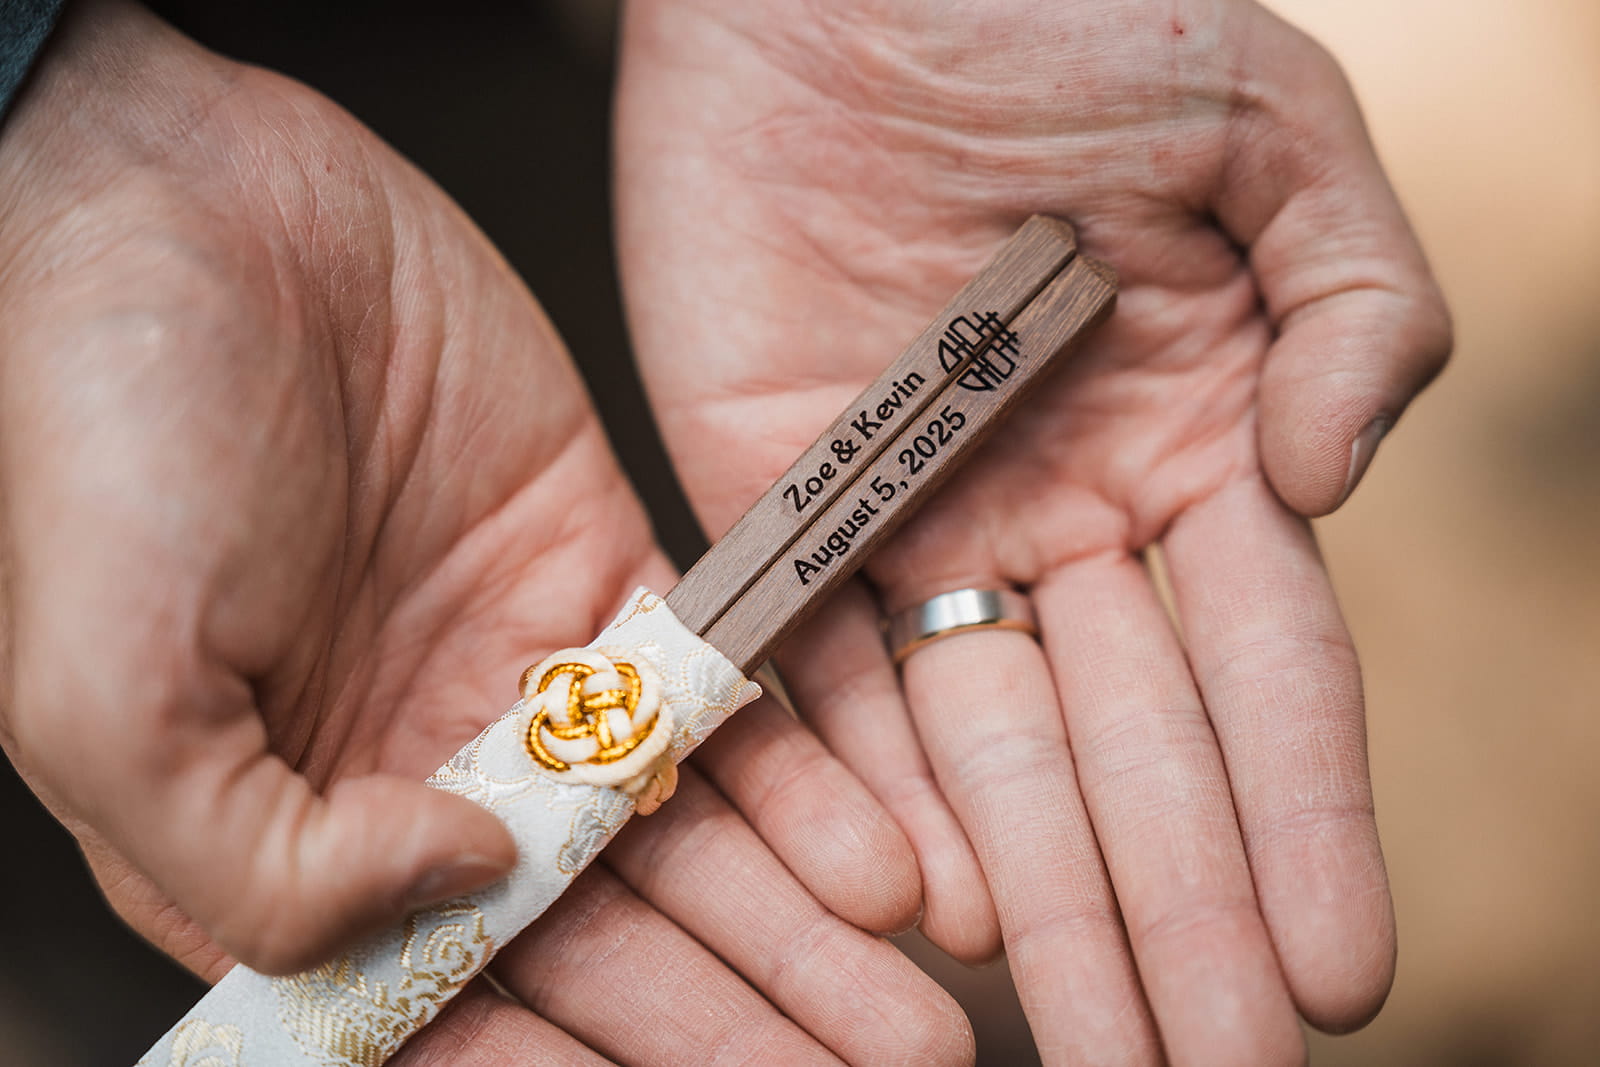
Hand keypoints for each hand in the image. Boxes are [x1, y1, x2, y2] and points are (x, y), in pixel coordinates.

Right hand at [0, 3, 968, 1061]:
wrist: (187, 206)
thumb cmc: (94, 436)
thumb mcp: (103, 690)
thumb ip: (258, 861)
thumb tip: (464, 887)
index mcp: (280, 831)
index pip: (455, 1002)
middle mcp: (410, 768)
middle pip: (601, 938)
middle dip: (739, 1018)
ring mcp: (511, 666)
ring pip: (677, 831)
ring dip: (794, 925)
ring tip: (905, 1003)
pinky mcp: (594, 561)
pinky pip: (713, 692)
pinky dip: (796, 775)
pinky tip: (874, 856)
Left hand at [616, 0, 1449, 1061]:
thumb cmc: (1067, 7)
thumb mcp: (1270, 125)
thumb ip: (1355, 302)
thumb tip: (1344, 485)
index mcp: (1206, 436)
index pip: (1270, 674)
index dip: (1305, 822)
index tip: (1337, 974)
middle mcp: (1070, 509)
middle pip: (1136, 755)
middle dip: (1184, 920)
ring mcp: (924, 519)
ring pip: (994, 752)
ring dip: (1051, 906)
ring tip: (1093, 1049)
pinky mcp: (785, 499)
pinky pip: (831, 677)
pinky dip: (879, 796)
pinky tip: (941, 915)